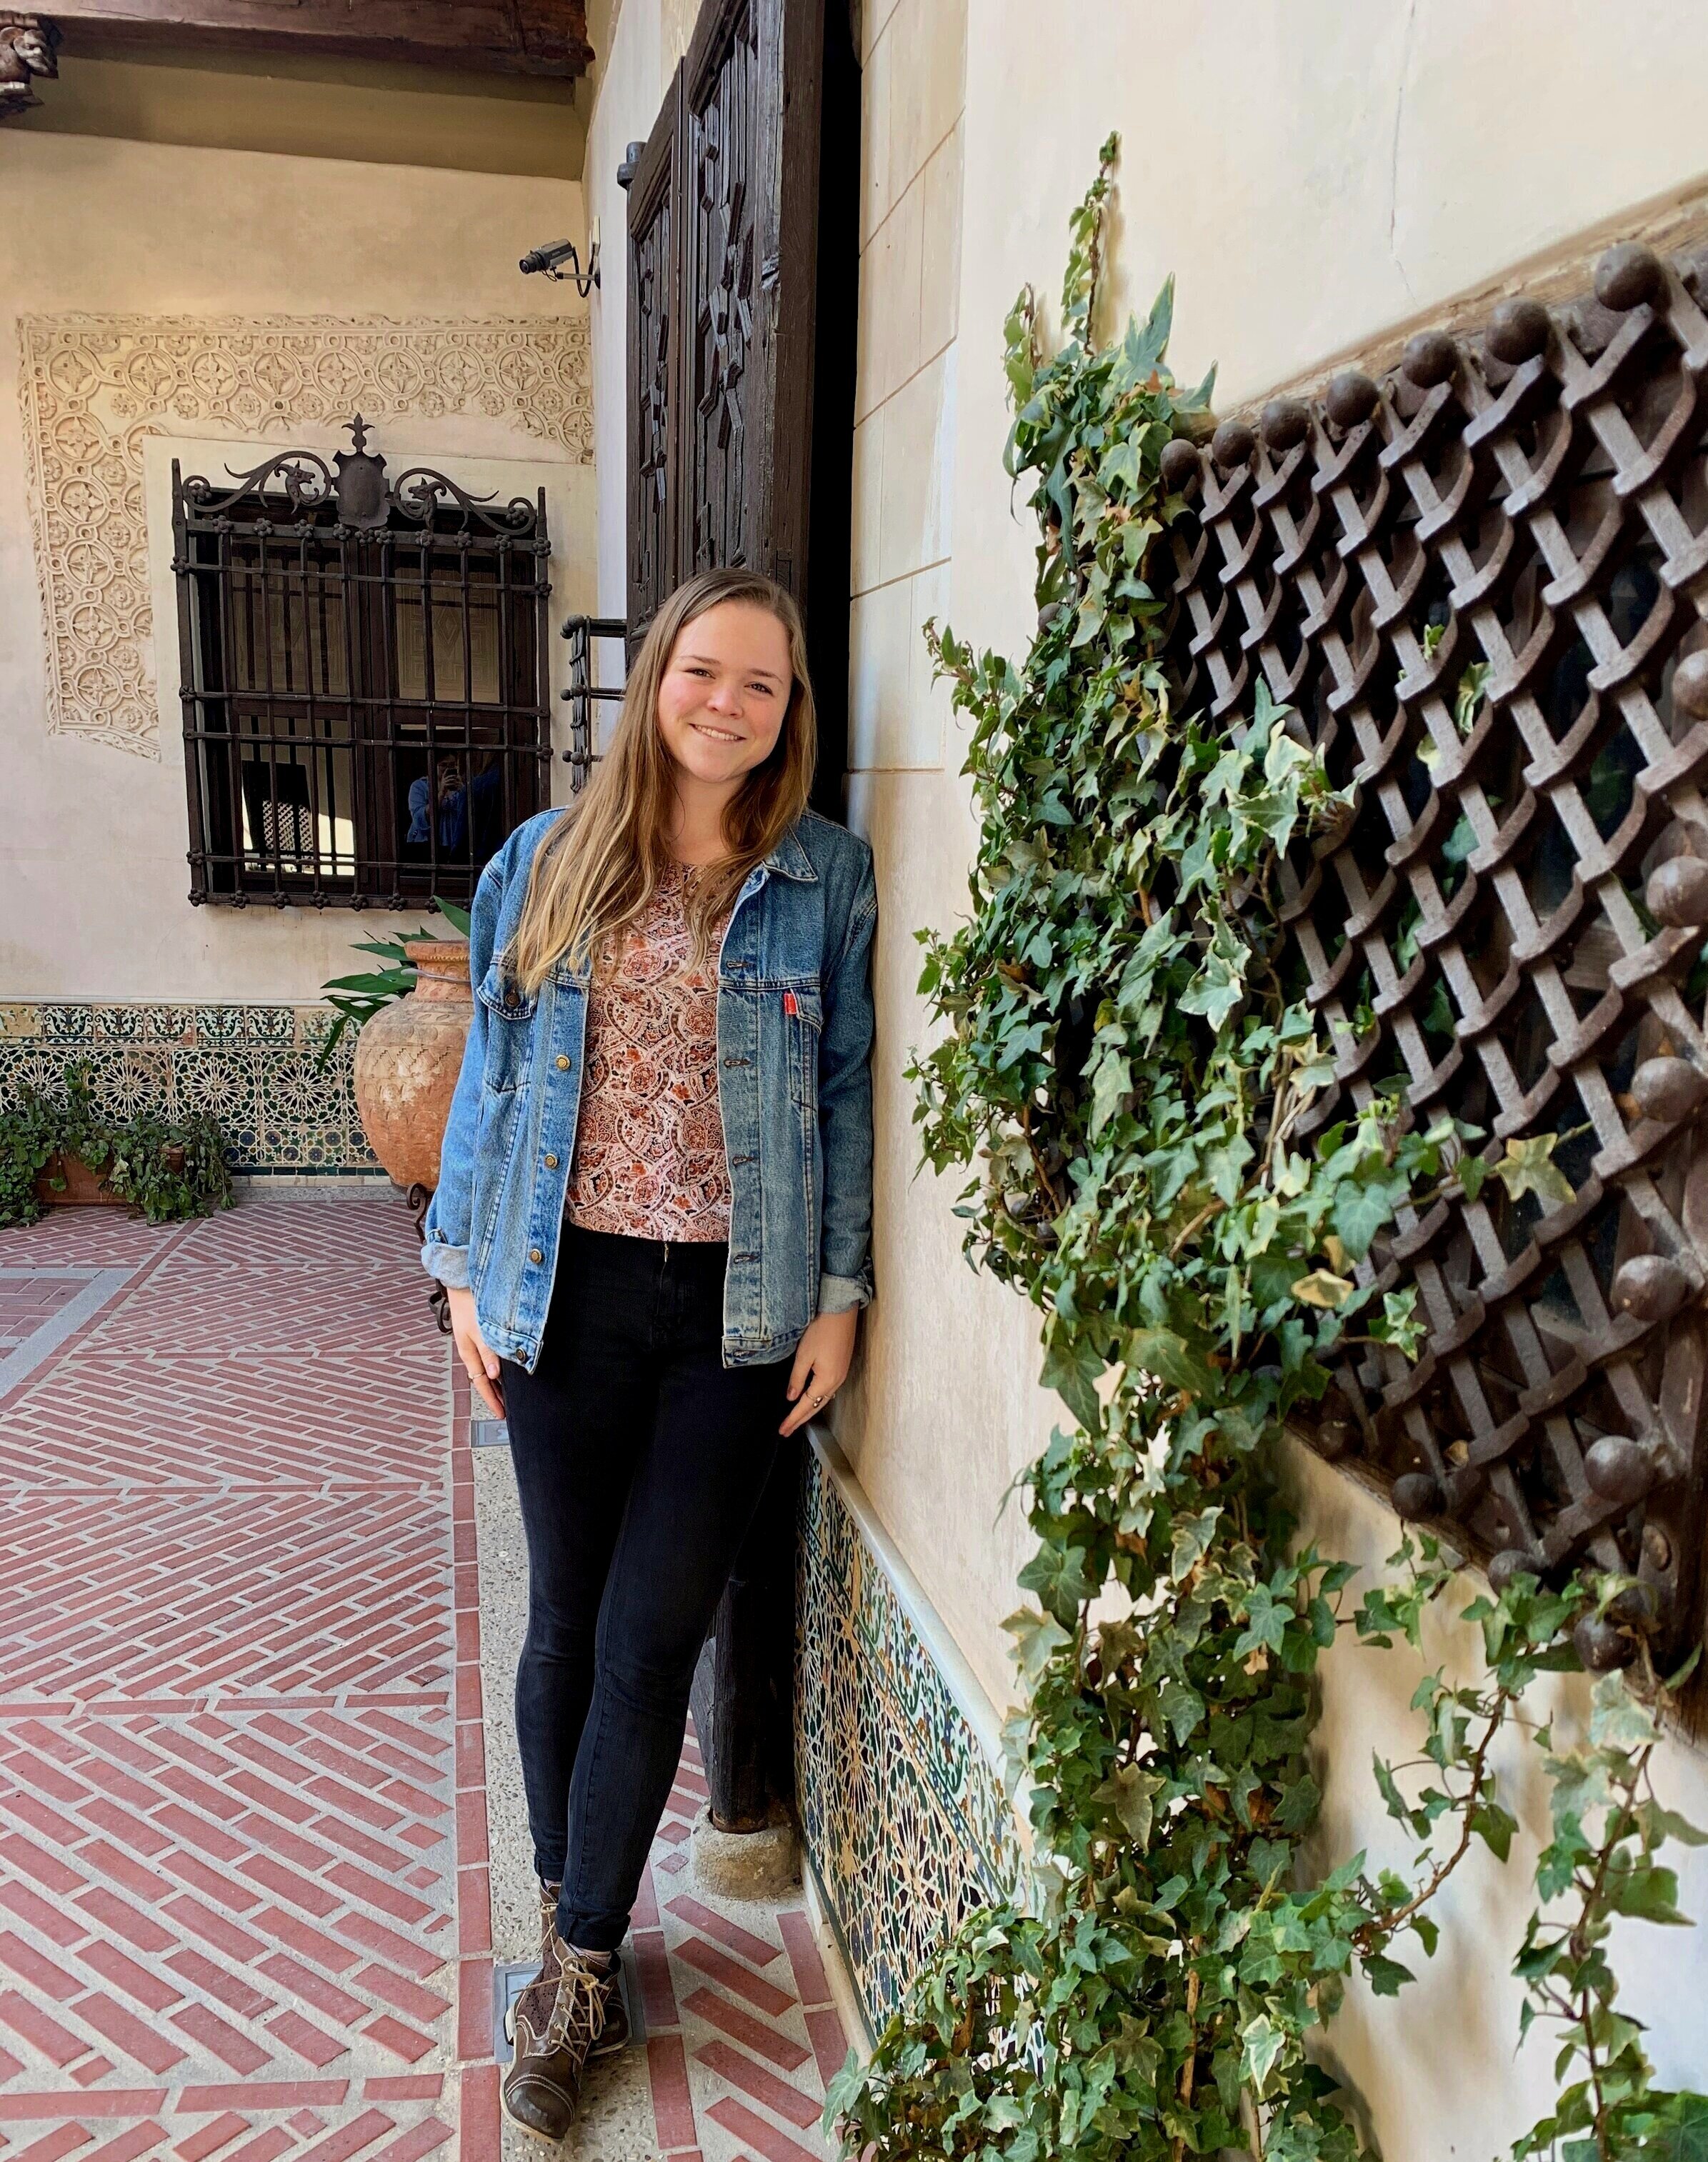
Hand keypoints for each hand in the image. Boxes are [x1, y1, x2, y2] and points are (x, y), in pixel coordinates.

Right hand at [448, 1284, 504, 1419]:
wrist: (462, 1283)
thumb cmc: (469, 1304)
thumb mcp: (480, 1331)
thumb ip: (488, 1352)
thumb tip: (494, 1375)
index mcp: (469, 1353)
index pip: (482, 1384)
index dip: (492, 1400)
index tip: (501, 1413)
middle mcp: (470, 1351)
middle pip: (483, 1380)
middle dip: (494, 1395)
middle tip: (505, 1408)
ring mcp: (473, 1343)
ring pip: (485, 1370)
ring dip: (495, 1383)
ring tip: (506, 1393)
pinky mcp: (477, 1334)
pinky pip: (486, 1358)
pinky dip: (494, 1368)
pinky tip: (501, 1368)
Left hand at [779, 1307, 857, 1436]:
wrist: (840, 1313)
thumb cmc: (821, 1331)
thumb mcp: (804, 1356)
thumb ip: (797, 1379)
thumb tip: (791, 1397)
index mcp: (826, 1381)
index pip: (806, 1406)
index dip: (793, 1419)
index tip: (783, 1430)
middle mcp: (836, 1381)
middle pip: (816, 1407)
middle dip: (800, 1419)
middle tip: (787, 1430)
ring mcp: (841, 1375)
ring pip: (823, 1399)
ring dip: (809, 1410)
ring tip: (796, 1419)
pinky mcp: (841, 1367)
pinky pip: (828, 1390)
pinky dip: (817, 1399)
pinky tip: (811, 1400)